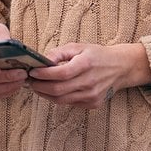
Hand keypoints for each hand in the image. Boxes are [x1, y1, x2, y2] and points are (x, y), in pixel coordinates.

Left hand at [26, 42, 147, 108]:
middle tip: (30, 81)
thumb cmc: (97, 55)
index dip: (44, 74)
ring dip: (45, 94)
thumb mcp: (78, 47)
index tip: (32, 71)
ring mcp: (91, 95)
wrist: (120, 67)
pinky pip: (70, 103)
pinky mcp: (92, 104)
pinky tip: (51, 90)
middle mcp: (90, 82)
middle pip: (58, 90)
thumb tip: (42, 60)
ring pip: (61, 100)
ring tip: (37, 86)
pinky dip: (58, 98)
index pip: (60, 73)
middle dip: (40, 87)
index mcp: (86, 64)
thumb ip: (59, 53)